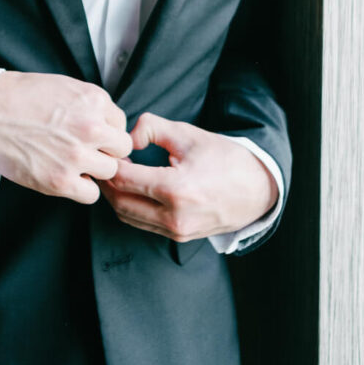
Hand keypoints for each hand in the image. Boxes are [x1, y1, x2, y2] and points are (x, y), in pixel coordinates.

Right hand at [0, 71, 132, 203]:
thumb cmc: (21, 97)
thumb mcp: (64, 86)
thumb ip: (90, 104)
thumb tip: (107, 123)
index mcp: (93, 100)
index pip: (120, 123)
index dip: (107, 130)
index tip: (92, 134)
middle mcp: (90, 127)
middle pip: (122, 148)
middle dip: (108, 151)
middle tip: (89, 151)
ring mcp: (76, 155)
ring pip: (110, 171)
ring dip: (95, 170)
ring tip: (74, 163)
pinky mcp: (60, 180)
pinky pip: (91, 194)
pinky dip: (82, 189)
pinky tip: (68, 177)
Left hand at [99, 112, 278, 240]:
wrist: (257, 188)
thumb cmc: (224, 158)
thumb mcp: (187, 134)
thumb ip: (151, 128)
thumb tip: (128, 139)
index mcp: (176, 189)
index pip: (123, 179)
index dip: (110, 163)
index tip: (110, 150)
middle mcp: (174, 216)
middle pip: (119, 201)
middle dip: (107, 181)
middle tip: (107, 162)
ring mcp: (177, 231)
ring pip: (127, 216)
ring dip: (116, 196)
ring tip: (118, 173)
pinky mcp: (179, 237)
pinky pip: (142, 224)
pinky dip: (131, 207)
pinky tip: (133, 188)